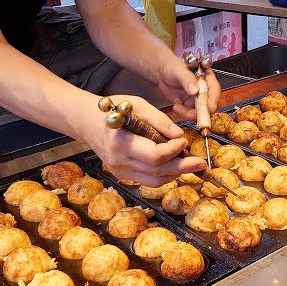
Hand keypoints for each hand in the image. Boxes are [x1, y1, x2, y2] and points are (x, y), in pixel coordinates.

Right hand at [83, 94, 208, 186]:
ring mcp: (119, 171)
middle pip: (157, 172)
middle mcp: (119, 161)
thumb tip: (179, 134)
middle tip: (201, 163)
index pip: (154, 155)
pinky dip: (164, 174)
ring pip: (154, 181)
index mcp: (121, 143)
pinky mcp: (122, 174)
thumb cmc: (111, 108)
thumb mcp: (136, 104)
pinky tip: (175, 165)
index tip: (185, 140)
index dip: (173, 150)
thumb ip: (158, 120)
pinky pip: (147, 180)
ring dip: (175, 173)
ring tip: (191, 164)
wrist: (85, 121)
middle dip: (183, 167)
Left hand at [156, 55, 220, 120]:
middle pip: (211, 104)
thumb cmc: (172, 67)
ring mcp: (198, 99)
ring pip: (202, 112)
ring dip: (191, 114)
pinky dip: (184, 114)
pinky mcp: (191, 106)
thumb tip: (195, 90)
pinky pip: (191, 115)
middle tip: (192, 113)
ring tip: (178, 107)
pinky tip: (176, 106)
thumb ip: (187, 79)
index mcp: (207, 77)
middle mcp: (205, 89)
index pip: (215, 89)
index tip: (210, 107)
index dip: (214, 99)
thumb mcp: (179, 71)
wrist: (161, 73)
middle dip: (203, 111)